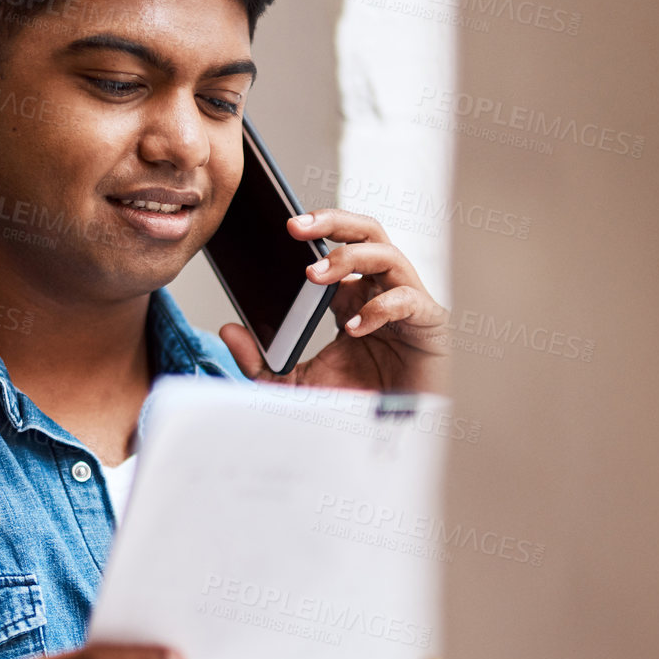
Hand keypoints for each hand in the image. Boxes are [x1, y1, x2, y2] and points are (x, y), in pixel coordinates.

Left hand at [220, 209, 449, 394]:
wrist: (391, 437)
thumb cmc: (354, 405)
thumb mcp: (294, 384)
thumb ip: (260, 362)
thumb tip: (228, 331)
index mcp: (352, 297)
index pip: (336, 249)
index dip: (315, 232)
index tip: (282, 228)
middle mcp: (381, 291)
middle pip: (366, 233)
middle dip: (332, 222)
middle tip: (295, 227)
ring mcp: (408, 304)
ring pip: (387, 254)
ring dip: (348, 258)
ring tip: (313, 276)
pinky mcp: (430, 324)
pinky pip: (408, 299)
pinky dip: (378, 308)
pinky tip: (353, 327)